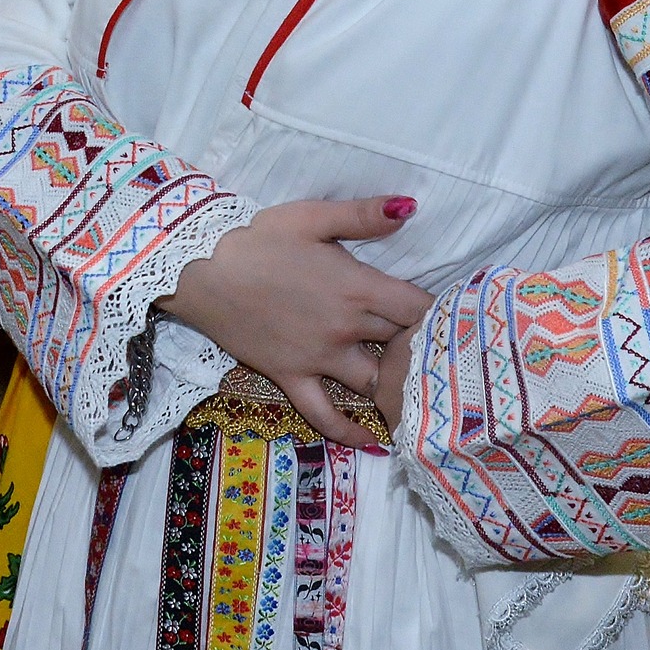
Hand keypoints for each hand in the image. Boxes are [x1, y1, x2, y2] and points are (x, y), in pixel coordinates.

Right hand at [160, 197, 433, 449]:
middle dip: (423, 349)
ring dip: (397, 389)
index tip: (450, 316)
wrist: (200, 268)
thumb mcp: (310, 216)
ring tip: (418, 395)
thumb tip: (411, 208)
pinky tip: (371, 441)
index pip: (418, 308)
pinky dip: (349, 432)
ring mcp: (319, 358)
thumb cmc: (256, 238)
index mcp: (357, 287)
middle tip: (439, 354)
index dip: (439, 313)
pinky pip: (324, 415)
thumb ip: (362, 215)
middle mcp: (346, 328)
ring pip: (374, 384)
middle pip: (403, 347)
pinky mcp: (291, 378)